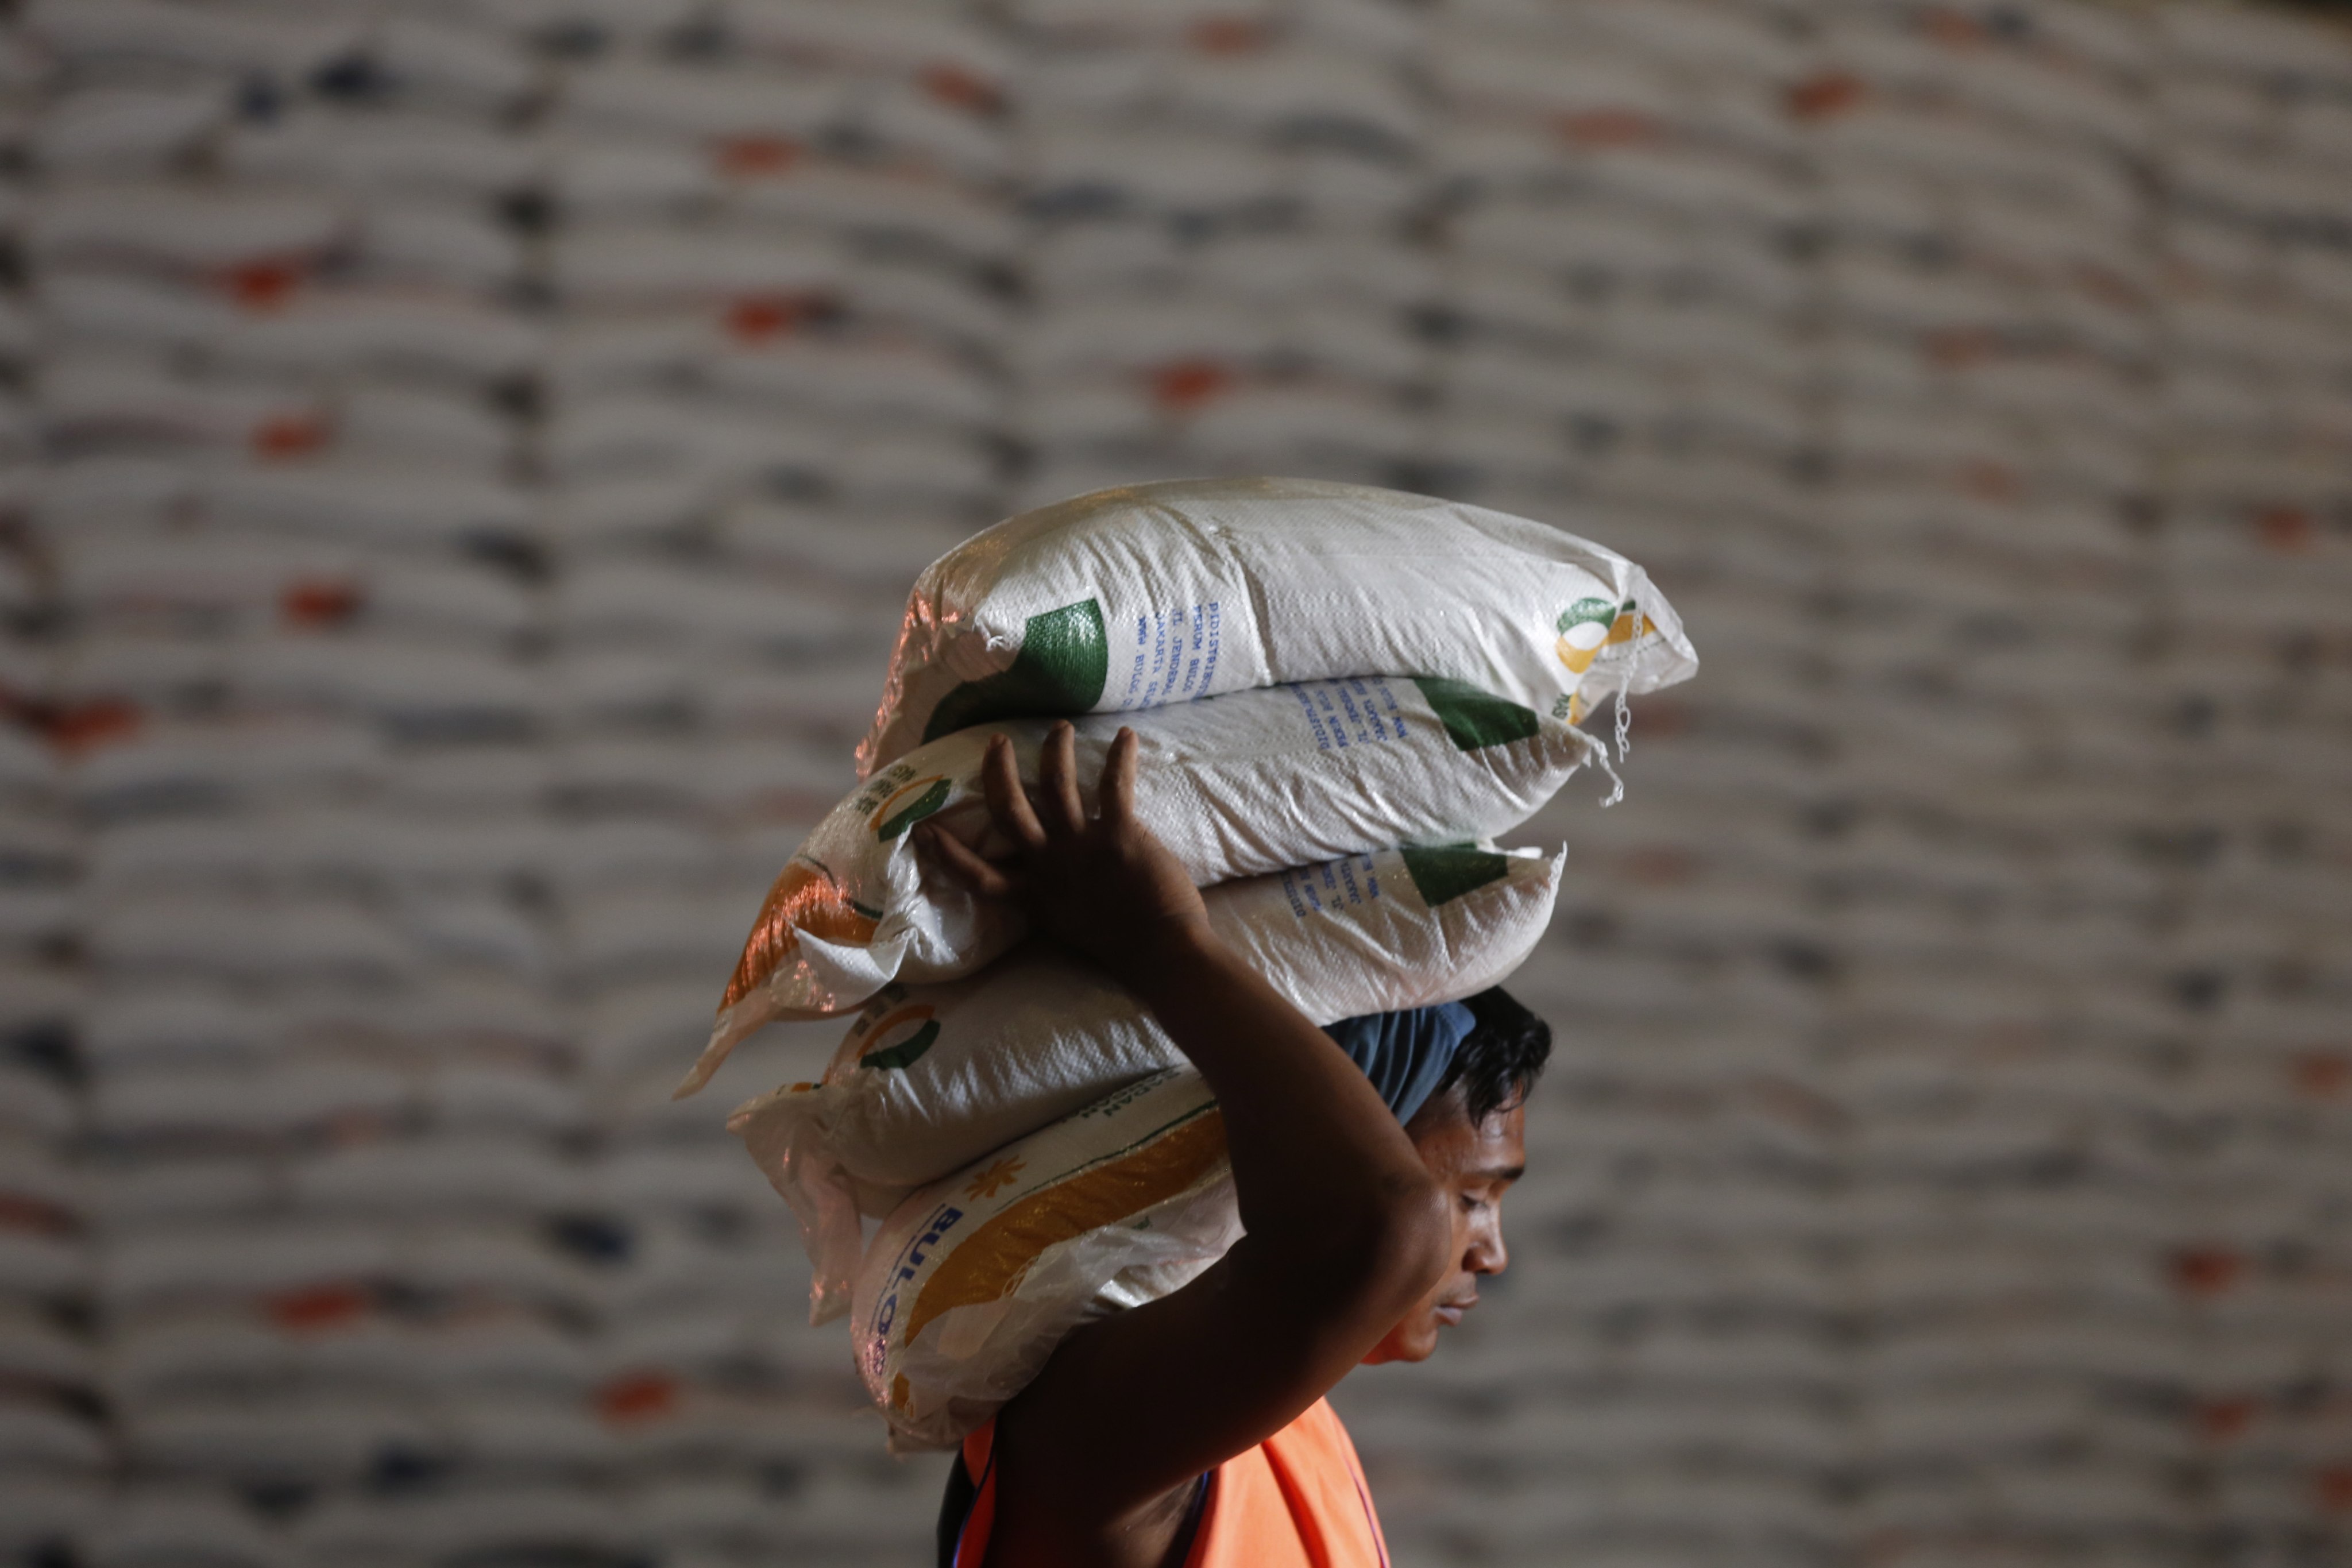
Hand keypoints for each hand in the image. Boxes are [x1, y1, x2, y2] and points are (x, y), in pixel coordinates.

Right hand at [916, 723, 1215, 994]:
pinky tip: (1127, 735)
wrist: (1162, 951)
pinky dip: (1121, 757)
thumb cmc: (1122, 944)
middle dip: (998, 773)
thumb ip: (1050, 899)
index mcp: (1035, 894)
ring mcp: (1082, 847)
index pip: (979, 876)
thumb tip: (1045, 880)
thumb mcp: (1067, 925)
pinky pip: (1114, 786)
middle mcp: (1050, 866)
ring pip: (1056, 786)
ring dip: (1055, 751)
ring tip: (1060, 727)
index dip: (948, 853)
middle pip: (1010, 811)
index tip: (922, 828)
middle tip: (996, 742)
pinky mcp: (1119, 834)